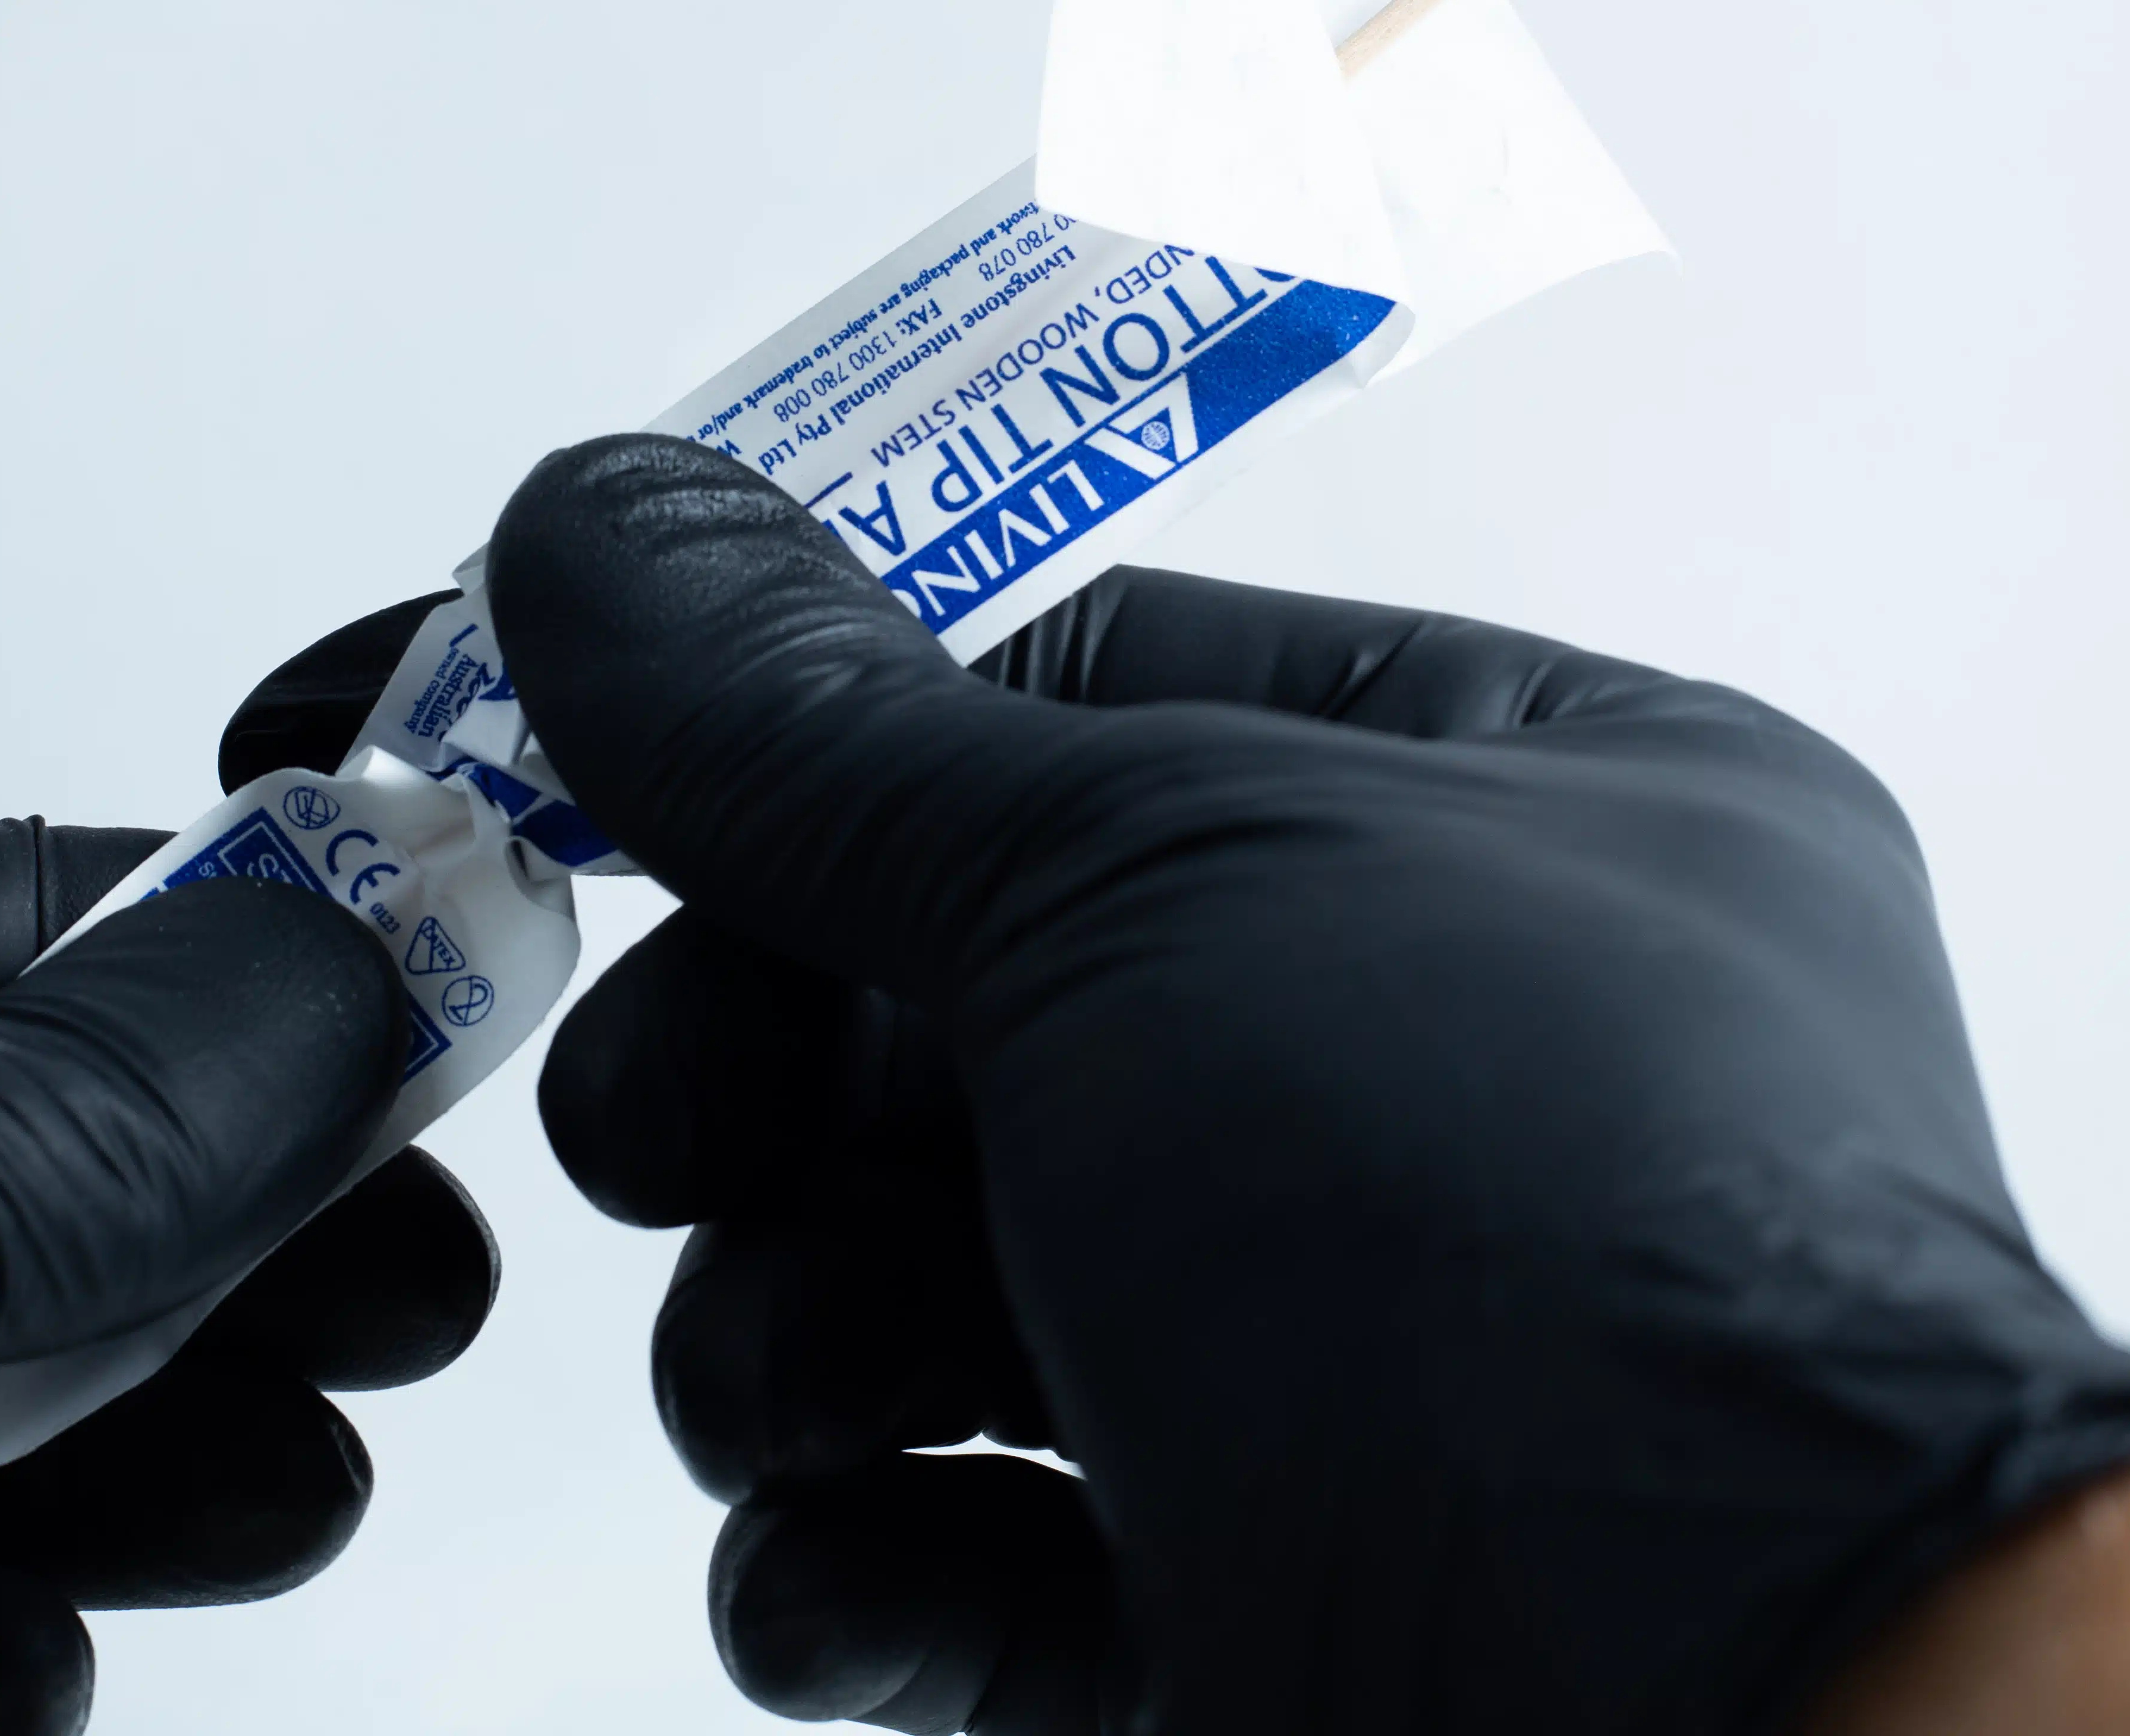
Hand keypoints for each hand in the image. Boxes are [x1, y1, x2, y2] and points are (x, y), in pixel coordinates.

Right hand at [457, 434, 2129, 1733]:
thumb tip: (594, 520)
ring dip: (796, 1328)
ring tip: (786, 1395)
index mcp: (1535, 821)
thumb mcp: (1141, 879)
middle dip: (778, 1073)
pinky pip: (991, 1556)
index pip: (1115, 703)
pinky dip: (866, 1561)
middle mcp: (1467, 1080)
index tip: (631, 819)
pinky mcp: (1276, 1609)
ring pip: (963, 1287)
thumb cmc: (1499, 1235)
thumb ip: (829, 734)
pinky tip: (838, 1571)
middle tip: (659, 1136)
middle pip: (994, 1009)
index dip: (849, 751)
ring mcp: (1371, 1365)